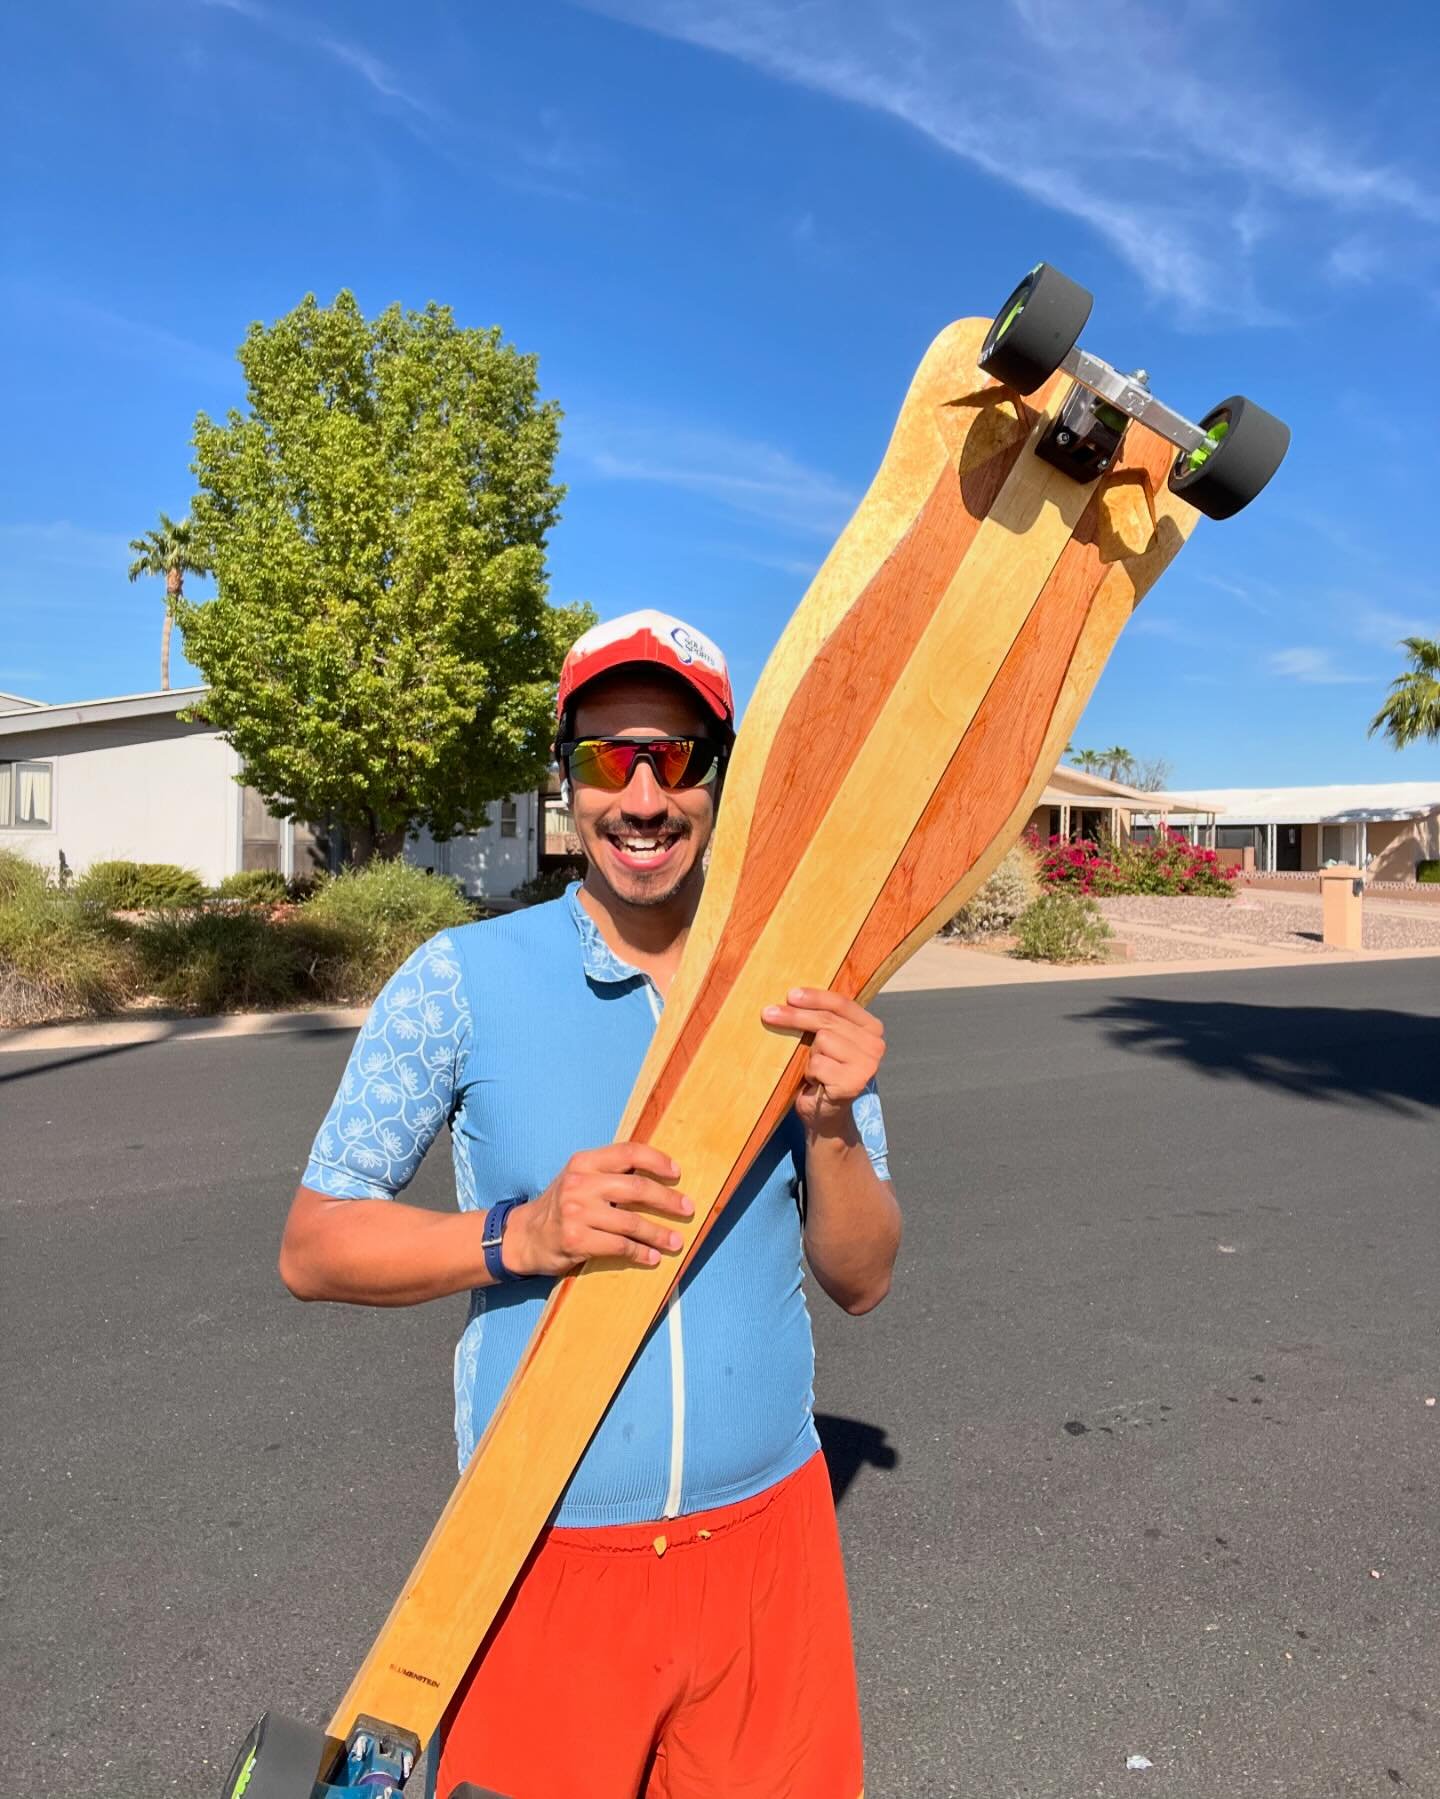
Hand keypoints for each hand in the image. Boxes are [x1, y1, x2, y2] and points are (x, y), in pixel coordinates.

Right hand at [502, 1143, 692, 1277]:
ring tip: (676, 1241)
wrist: (525, 1236)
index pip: (628, 1152)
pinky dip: (640, 1252)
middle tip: (687, 1208)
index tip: (677, 1173)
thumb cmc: (561, 1206)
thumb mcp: (579, 1179)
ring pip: (631, 1222)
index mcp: (584, 1162)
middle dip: (667, 1199)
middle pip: (636, 1188)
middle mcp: (580, 1183)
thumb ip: (609, 1173)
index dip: (657, 1160)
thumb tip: (656, 1175)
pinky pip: (618, 1246)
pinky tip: (652, 1257)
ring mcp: (576, 1212)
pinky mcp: (576, 1240)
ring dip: (658, 1233)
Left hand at [761, 988, 885, 1137]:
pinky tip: (816, 1082)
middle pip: (828, 1021)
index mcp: (872, 1028)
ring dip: (808, 1055)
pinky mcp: (853, 1083)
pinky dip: (809, 1073)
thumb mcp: (827, 1040)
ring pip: (822, 1040)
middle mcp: (875, 1045)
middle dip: (795, 1016)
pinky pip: (817, 1064)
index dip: (814, 997)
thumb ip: (822, 1020)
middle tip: (768, 1013)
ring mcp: (867, 1065)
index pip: (841, 1004)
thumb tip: (792, 995)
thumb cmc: (823, 1072)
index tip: (790, 994)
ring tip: (812, 1068)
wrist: (825, 1115)